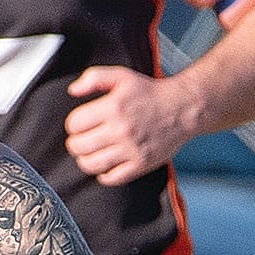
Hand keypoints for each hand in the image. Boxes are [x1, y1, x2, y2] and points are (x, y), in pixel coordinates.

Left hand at [63, 65, 195, 184]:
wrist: (182, 108)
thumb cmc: (149, 93)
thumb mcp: (121, 76)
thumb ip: (94, 78)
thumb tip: (72, 90)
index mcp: (113, 108)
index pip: (74, 124)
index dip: (73, 124)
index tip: (80, 124)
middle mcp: (121, 130)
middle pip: (78, 146)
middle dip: (75, 143)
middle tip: (82, 140)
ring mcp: (131, 149)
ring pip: (91, 164)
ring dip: (85, 160)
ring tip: (90, 153)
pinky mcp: (141, 164)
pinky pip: (111, 178)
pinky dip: (103, 174)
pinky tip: (107, 164)